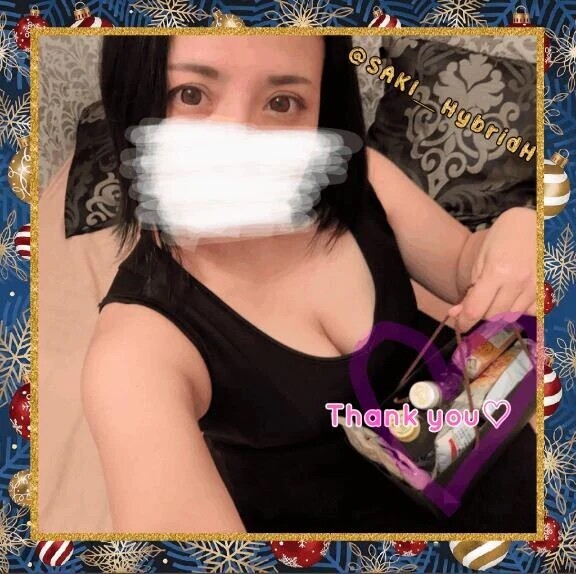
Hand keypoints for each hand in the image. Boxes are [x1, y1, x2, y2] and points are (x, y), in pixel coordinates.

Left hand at [448, 208, 536, 332]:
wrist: (537, 223)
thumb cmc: (504, 236)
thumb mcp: (481, 258)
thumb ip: (471, 287)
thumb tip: (457, 313)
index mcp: (497, 272)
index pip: (476, 309)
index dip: (464, 321)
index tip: (460, 324)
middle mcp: (518, 283)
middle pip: (493, 315)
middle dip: (481, 312)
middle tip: (478, 303)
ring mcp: (535, 287)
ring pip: (511, 315)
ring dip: (498, 311)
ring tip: (495, 295)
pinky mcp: (548, 289)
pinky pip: (530, 311)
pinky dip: (519, 309)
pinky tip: (514, 296)